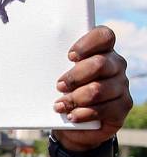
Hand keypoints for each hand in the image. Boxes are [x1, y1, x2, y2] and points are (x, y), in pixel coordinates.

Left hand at [52, 26, 132, 150]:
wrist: (72, 120)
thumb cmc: (63, 90)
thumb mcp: (57, 73)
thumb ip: (55, 62)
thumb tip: (32, 56)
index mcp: (102, 50)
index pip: (104, 36)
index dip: (87, 44)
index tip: (69, 57)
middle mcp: (115, 65)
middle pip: (99, 64)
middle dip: (75, 76)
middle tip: (59, 86)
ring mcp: (121, 85)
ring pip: (99, 89)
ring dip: (75, 98)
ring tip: (60, 105)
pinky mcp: (123, 106)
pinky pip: (105, 109)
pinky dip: (84, 113)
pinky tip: (72, 115)